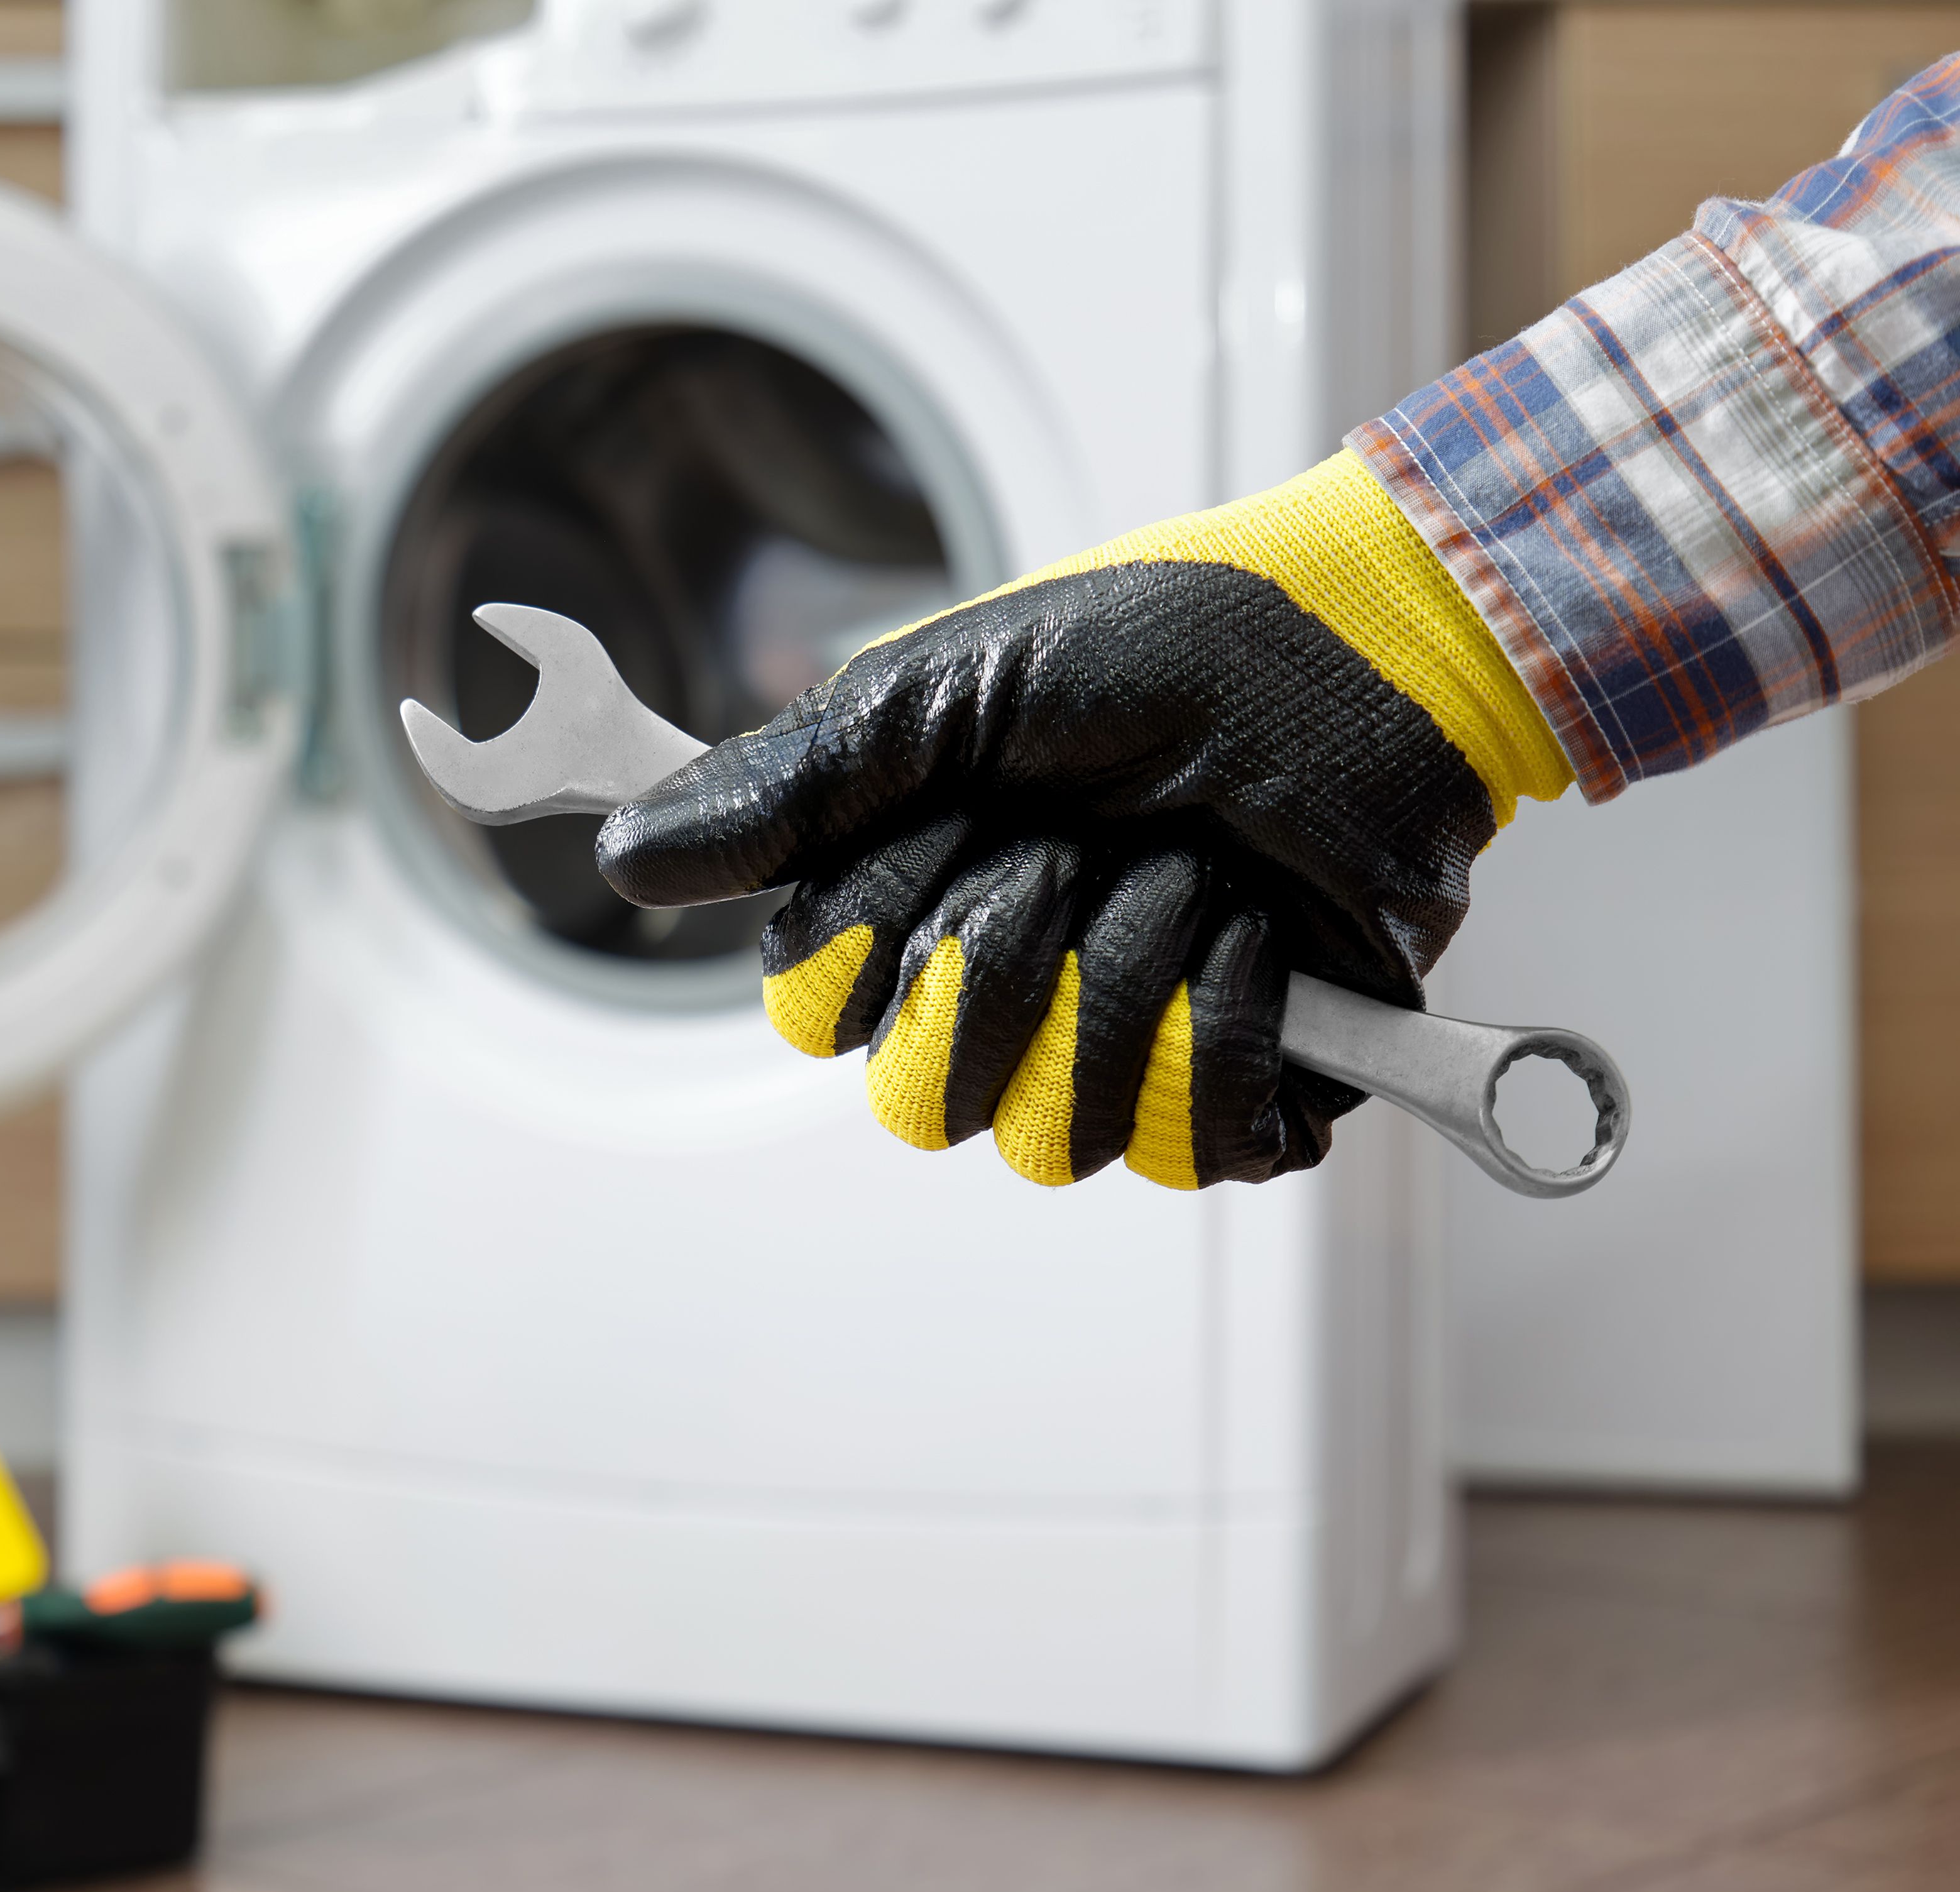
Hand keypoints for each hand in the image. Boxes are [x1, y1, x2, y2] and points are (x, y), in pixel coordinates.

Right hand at [597, 451, 1572, 1187]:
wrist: (1374, 648)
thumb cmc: (1172, 642)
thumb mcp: (951, 686)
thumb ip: (792, 787)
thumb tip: (622, 859)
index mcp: (916, 904)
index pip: (818, 1012)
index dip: (877, 929)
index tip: (949, 826)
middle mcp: (1006, 995)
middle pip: (923, 1096)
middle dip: (1011, 947)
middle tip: (1083, 835)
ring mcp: (1125, 1055)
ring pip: (1056, 1132)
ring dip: (1133, 969)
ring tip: (1191, 868)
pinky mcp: (1250, 1095)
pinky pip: (1197, 1143)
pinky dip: (1237, 1017)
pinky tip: (1262, 929)